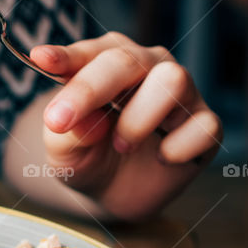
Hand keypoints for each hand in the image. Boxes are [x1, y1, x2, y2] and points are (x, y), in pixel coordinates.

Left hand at [30, 32, 221, 220]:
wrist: (114, 194)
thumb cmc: (86, 156)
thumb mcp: (62, 150)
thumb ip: (64, 133)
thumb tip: (87, 121)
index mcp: (107, 61)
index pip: (87, 53)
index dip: (65, 57)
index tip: (41, 60)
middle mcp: (148, 66)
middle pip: (128, 60)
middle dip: (91, 89)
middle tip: (62, 122)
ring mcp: (182, 93)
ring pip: (172, 81)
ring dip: (138, 119)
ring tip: (121, 144)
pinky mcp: (206, 125)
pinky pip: (202, 126)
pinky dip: (176, 148)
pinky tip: (162, 158)